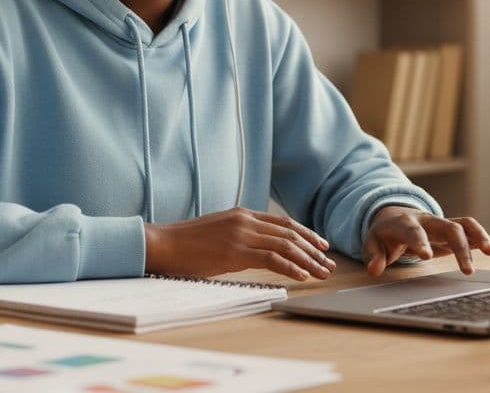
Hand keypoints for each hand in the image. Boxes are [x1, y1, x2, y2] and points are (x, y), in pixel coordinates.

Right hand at [144, 207, 336, 281]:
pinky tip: (302, 276)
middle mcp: (245, 220)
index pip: (283, 222)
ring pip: (285, 246)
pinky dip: (290, 267)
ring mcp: (241, 234)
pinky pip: (271, 259)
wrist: (162, 243)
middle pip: (289, 234)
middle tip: (328, 263)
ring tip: (321, 272)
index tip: (321, 245)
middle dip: (312, 250)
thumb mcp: (217, 232)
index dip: (306, 233)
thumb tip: (256, 249)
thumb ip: (239, 235)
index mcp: (242, 214)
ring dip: (307, 261)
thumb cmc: (185, 243)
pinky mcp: (235, 251)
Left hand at [363, 206, 489, 276]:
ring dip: (481, 237)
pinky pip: (476, 233)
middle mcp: (430, 221)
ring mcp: (445, 224)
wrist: (396, 216)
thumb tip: (375, 268)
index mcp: (406, 223)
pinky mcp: (456, 231)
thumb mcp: (372, 242)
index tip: (426, 256)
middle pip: (448, 228)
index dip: (420, 241)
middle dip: (460, 246)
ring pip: (466, 226)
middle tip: (468, 269)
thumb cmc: (385, 233)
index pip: (414, 231)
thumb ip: (373, 255)